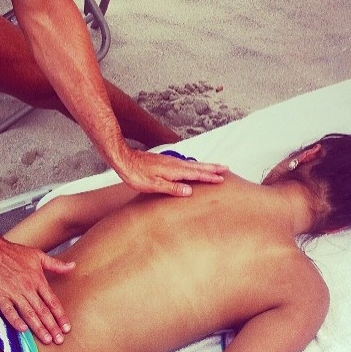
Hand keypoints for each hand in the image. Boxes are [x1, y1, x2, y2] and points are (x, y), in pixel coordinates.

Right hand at [0, 236, 75, 344]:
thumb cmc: (14, 253)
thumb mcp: (38, 255)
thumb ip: (56, 264)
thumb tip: (73, 266)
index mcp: (37, 278)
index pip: (52, 300)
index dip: (60, 315)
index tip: (67, 327)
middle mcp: (27, 287)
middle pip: (42, 310)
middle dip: (52, 326)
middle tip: (60, 340)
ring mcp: (13, 292)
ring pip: (29, 313)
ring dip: (39, 328)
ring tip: (47, 340)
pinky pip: (9, 312)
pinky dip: (16, 321)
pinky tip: (23, 330)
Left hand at [113, 147, 227, 196]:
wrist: (124, 159)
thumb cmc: (136, 174)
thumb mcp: (153, 185)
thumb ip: (172, 188)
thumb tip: (190, 191)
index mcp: (174, 170)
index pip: (196, 174)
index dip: (209, 177)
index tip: (222, 178)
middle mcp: (174, 164)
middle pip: (198, 166)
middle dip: (212, 168)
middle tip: (226, 168)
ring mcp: (170, 161)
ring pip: (192, 164)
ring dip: (205, 165)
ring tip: (215, 166)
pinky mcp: (166, 162)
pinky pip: (185, 163)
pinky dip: (195, 165)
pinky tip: (194, 167)